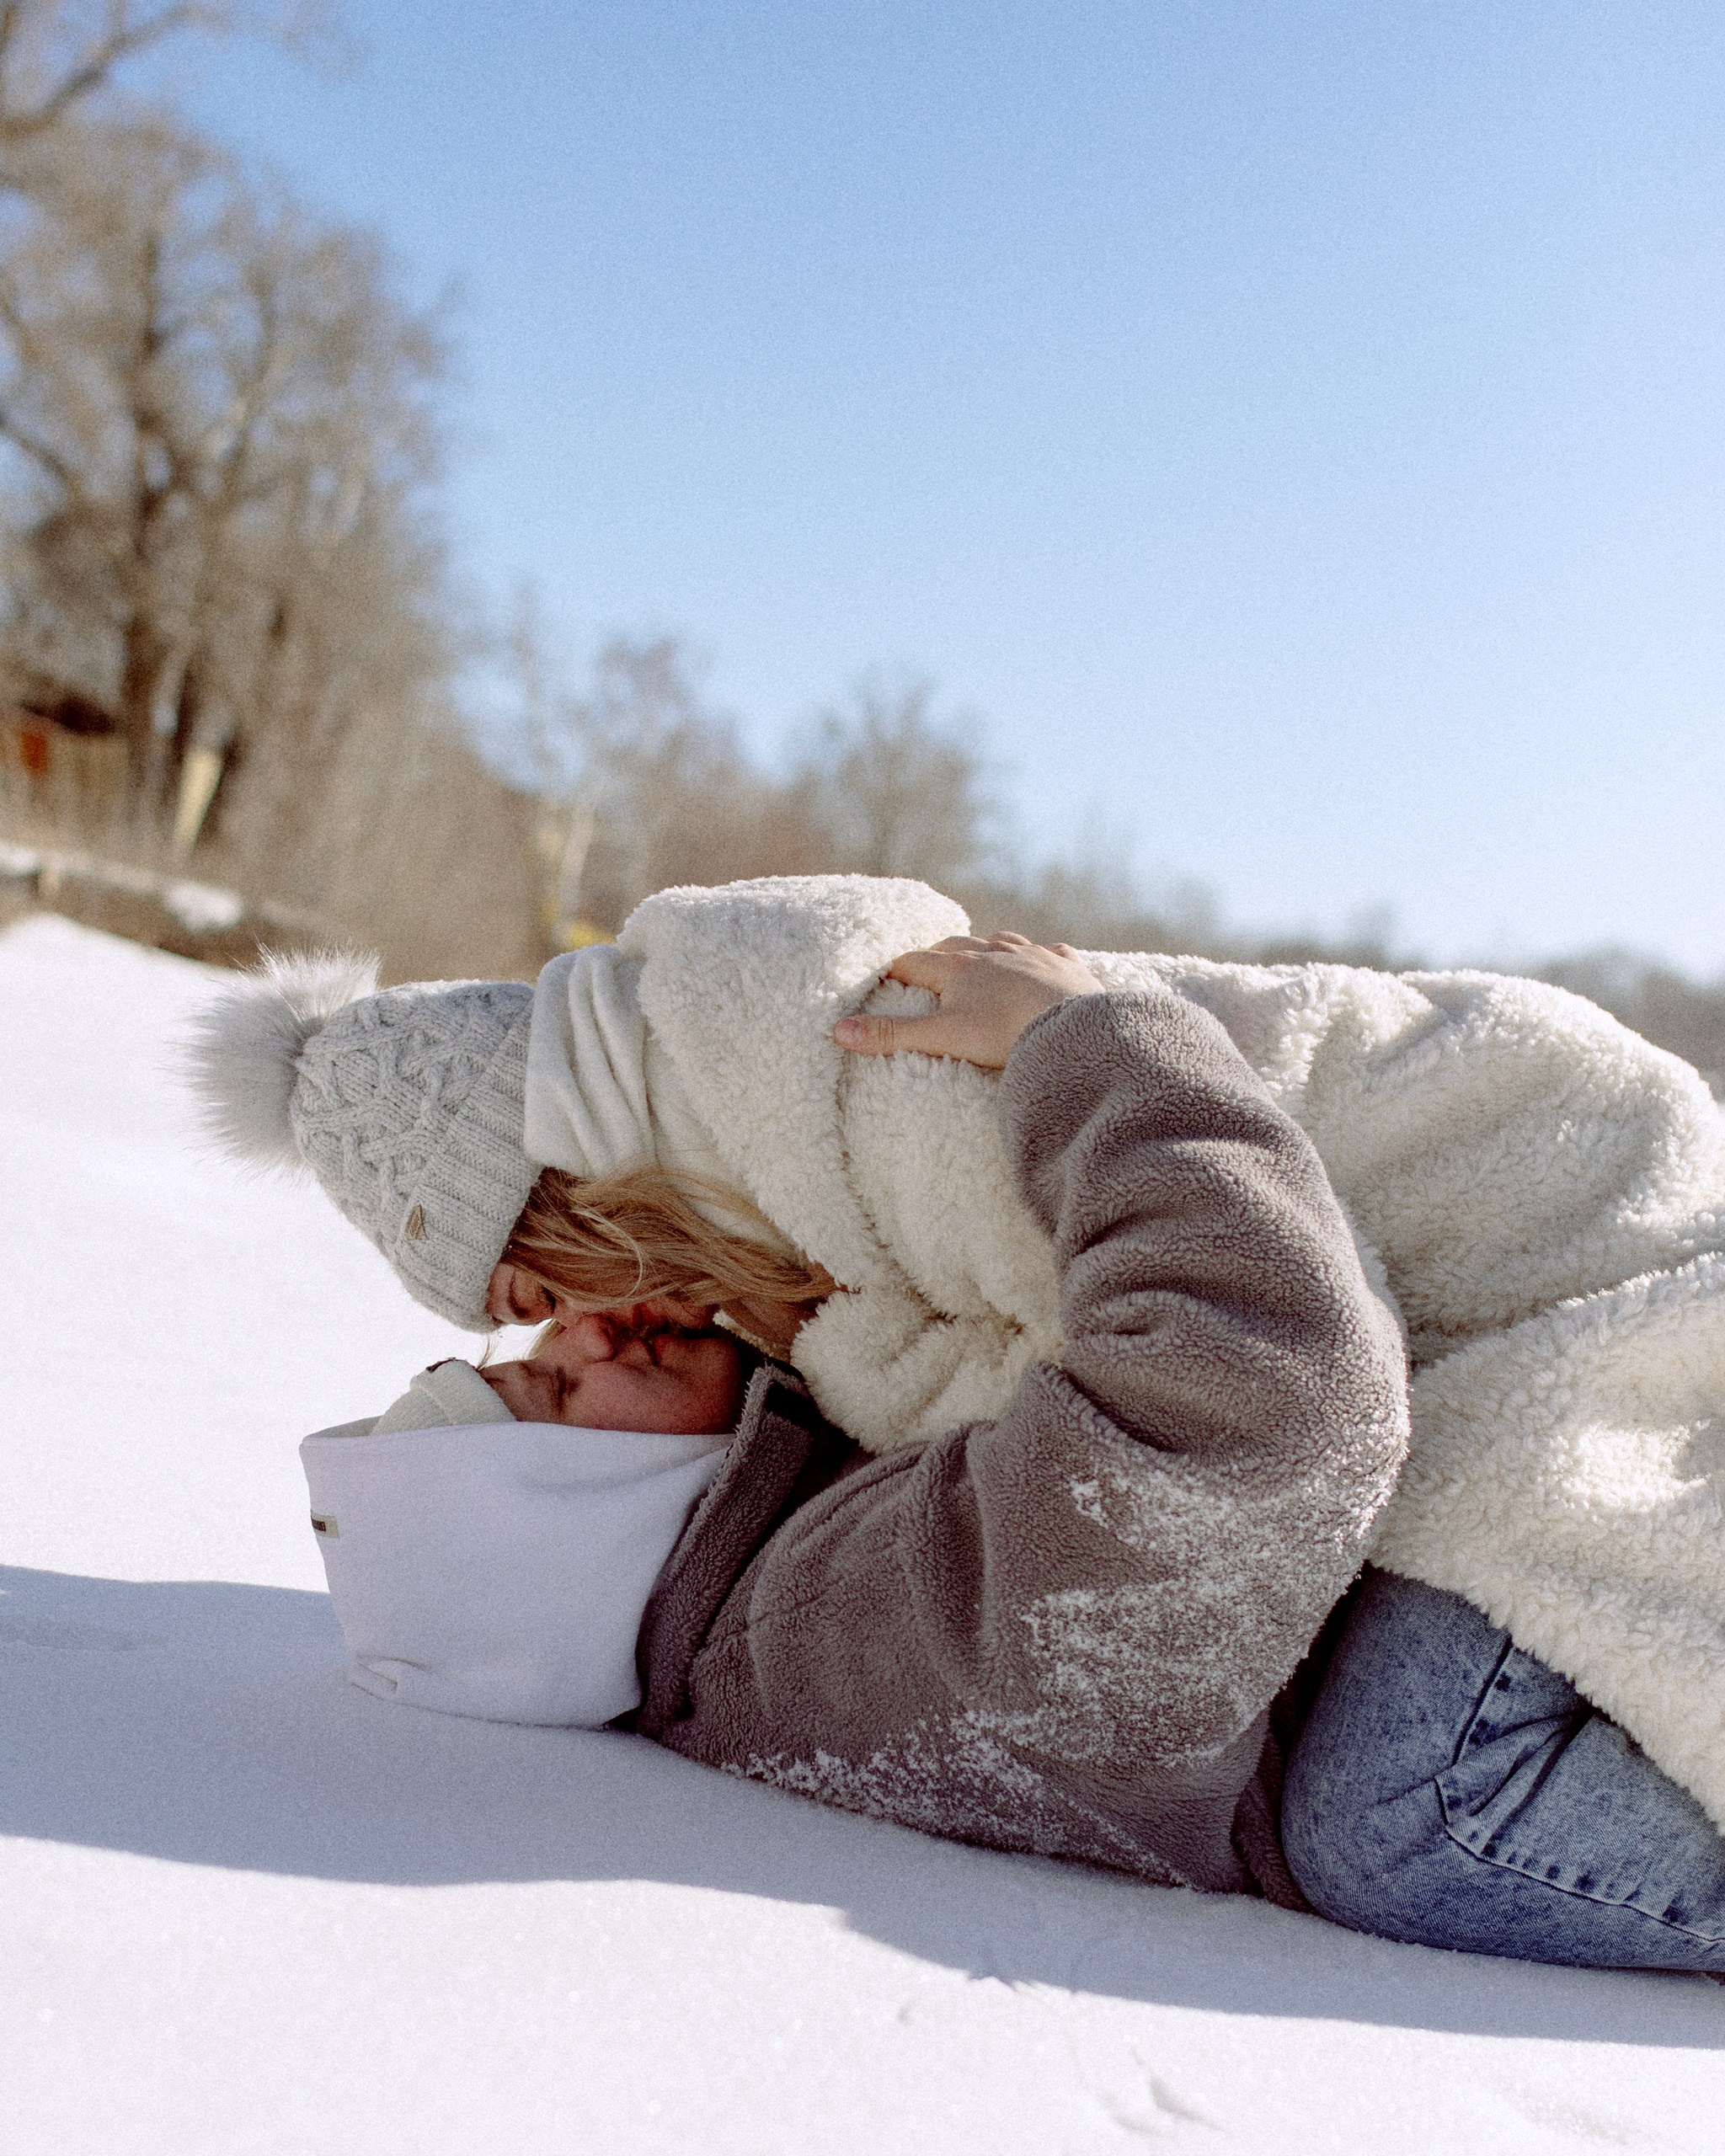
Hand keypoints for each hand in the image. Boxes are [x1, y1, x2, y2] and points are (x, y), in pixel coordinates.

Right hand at [833, 932, 1102, 1069]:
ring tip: (982, 959)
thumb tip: (838, 1031)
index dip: (896, 971)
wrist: (1073, 1029)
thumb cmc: (1005, 1034)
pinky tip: (1043, 960)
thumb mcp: (942, 1038)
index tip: (885, 980)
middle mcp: (994, 952)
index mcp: (959, 967)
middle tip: (929, 969)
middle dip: (938, 954)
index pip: (914, 962)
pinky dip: (1042, 956)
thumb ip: (891, 1035)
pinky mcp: (1066, 965)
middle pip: (956, 945)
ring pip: (1002, 941)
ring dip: (988, 948)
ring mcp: (1033, 954)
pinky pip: (1051, 951)